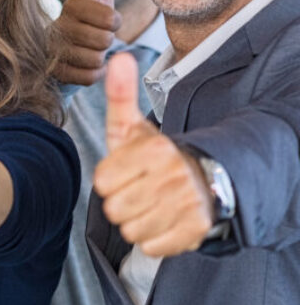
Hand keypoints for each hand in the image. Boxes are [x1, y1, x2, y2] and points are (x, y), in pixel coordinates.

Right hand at [51, 0, 121, 85]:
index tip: (106, 21)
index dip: (114, 22)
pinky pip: (88, 76)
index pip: (110, 19)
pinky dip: (93, 73)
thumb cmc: (85, 19)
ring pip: (96, 60)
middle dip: (106, 41)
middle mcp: (58, 26)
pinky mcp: (54, 72)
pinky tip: (84, 63)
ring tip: (88, 49)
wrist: (60, 48)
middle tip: (96, 37)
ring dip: (98, 58)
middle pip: (104, 41)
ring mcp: (53, 51)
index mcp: (71, 5)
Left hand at [93, 53, 212, 255]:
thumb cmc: (155, 156)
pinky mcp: (196, 231)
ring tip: (152, 204)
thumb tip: (118, 57)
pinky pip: (151, 247)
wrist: (203, 180)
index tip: (127, 172)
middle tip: (140, 189)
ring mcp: (188, 205)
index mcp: (155, 149)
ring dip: (136, 221)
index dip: (110, 179)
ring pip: (130, 229)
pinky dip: (153, 238)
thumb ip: (120, 96)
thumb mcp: (134, 126)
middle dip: (121, 201)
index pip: (102, 181)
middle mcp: (174, 176)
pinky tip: (165, 220)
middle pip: (113, 208)